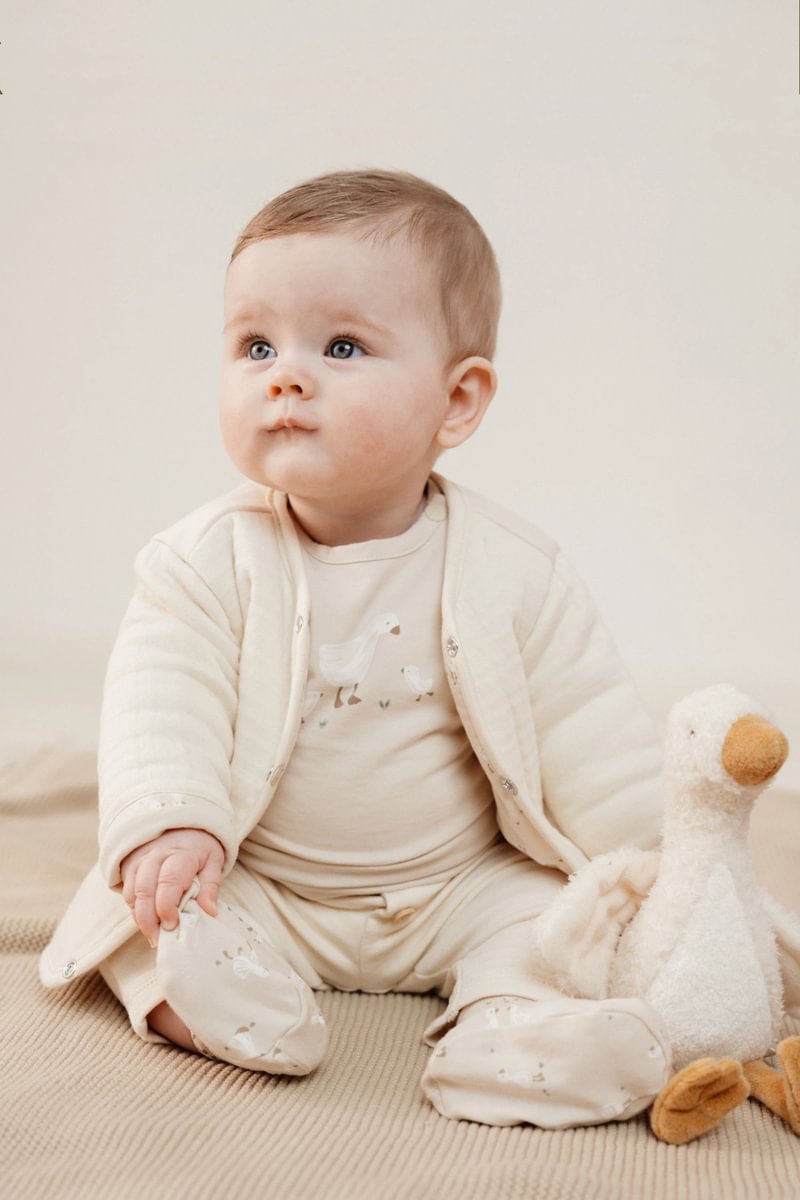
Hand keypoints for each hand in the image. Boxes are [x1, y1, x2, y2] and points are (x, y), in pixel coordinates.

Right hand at [120, 828, 224, 946]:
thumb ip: (211, 886)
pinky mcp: (129, 867)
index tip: (172, 925)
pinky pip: (127, 892)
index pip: (169, 882)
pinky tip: (146, 920)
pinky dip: (134, 909)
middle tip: (158, 939)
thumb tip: (210, 912)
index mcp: (180, 854)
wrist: (179, 823)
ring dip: (139, 917)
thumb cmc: (199, 846)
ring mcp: (140, 861)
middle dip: (148, 919)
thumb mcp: (213, 860)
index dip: (167, 907)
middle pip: (145, 891)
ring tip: (153, 934)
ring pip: (132, 893)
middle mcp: (156, 856)